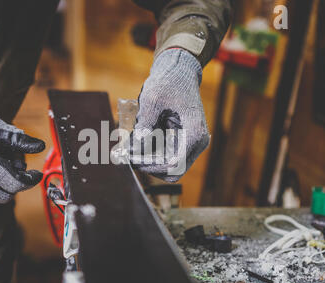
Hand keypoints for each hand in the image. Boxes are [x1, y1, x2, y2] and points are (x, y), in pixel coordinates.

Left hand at [130, 48, 209, 181]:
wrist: (178, 71)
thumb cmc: (169, 82)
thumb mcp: (153, 100)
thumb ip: (144, 125)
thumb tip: (135, 148)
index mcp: (194, 134)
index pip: (174, 166)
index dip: (152, 167)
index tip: (133, 159)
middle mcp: (196, 143)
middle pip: (172, 170)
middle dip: (149, 165)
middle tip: (129, 155)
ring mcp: (190, 143)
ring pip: (168, 165)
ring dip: (149, 159)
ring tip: (130, 147)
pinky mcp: (182, 141)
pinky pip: (166, 155)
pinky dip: (151, 152)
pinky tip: (137, 142)